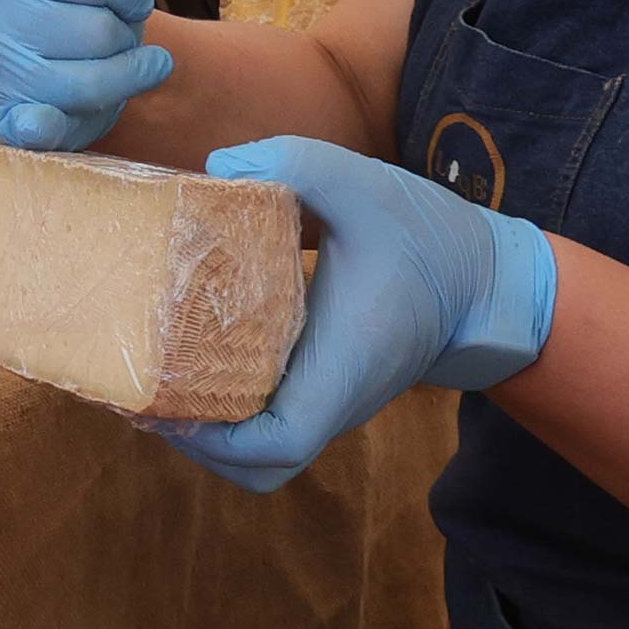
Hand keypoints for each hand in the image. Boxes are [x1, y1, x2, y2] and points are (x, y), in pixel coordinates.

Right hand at [0, 0, 173, 150]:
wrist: (51, 41)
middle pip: (100, 32)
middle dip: (124, 32)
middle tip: (110, 30)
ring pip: (92, 83)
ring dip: (122, 74)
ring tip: (110, 60)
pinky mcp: (10, 121)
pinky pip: (33, 129)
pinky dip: (45, 127)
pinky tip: (50, 122)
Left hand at [156, 135, 556, 492]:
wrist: (484, 279)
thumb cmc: (428, 238)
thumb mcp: (363, 185)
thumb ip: (296, 162)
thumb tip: (217, 168)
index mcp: (339, 369)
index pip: (278, 445)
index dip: (214, 441)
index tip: (164, 405)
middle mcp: (333, 400)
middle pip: (257, 466)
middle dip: (196, 441)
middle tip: (143, 390)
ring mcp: (331, 400)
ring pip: (263, 452)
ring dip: (210, 429)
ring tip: (158, 379)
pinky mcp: (328, 387)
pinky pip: (273, 422)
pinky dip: (231, 409)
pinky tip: (196, 357)